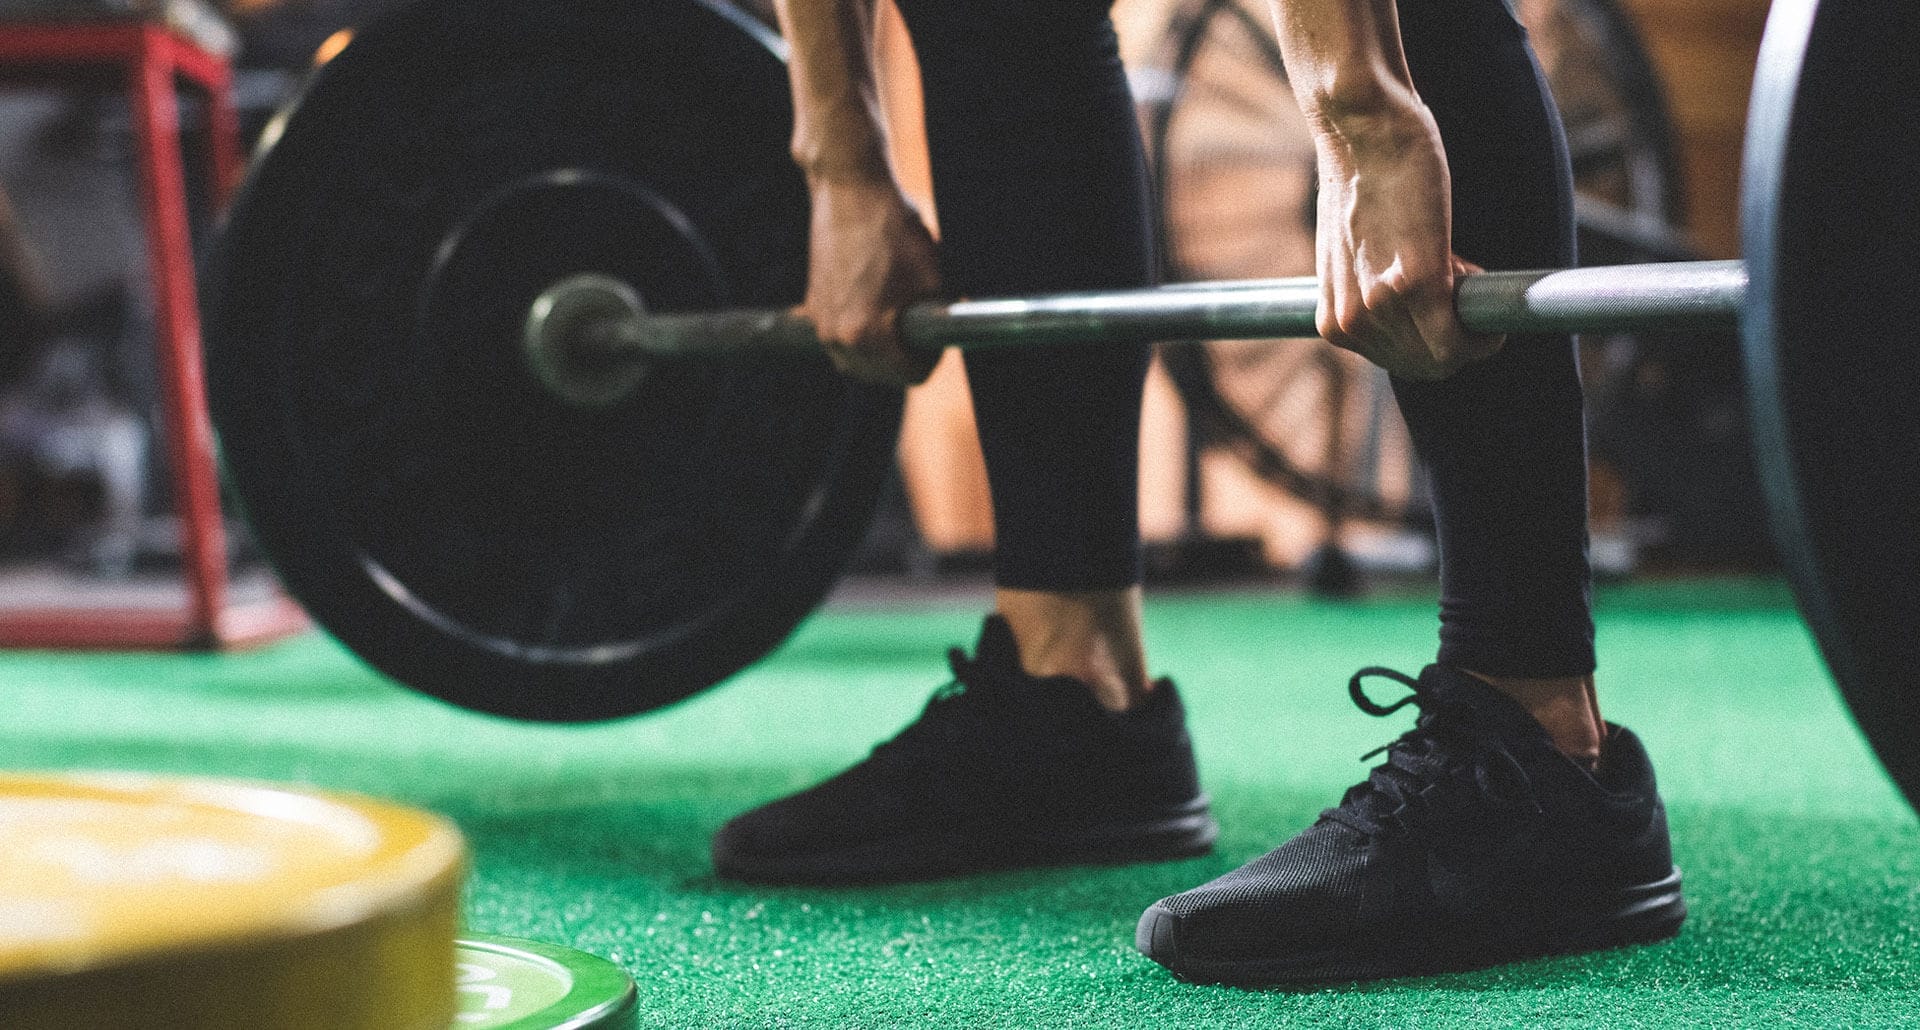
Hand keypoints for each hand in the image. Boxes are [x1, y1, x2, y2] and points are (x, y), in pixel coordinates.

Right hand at [800, 174, 941, 386]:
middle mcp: (837, 337)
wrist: (850, 191)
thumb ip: (939, 318)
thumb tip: (945, 338)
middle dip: (904, 361)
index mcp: (867, 335)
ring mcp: (821, 324)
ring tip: (900, 327)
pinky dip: (859, 337)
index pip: (910, 376)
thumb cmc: (894, 230)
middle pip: (879, 377)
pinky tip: (876, 312)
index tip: (937, 341)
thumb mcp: (934, 277)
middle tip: (922, 334)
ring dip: (880, 355)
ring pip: (856, 364)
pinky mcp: (813, 308)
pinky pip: (839, 342)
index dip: (932, 360)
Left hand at [1310, 105, 1502, 380]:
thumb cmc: (1361, 181)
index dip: (1434, 340)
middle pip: (1428, 368)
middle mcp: (1352, 325)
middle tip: (1462, 282)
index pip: (1401, 364)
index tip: (1447, 305)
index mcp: (1334, 322)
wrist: (1360, 130)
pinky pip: (1463, 338)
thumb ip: (1370, 294)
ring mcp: (1382, 308)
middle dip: (1458, 336)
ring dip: (1468, 317)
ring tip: (1454, 261)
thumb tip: (1405, 311)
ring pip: (1449, 356)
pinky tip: (1474, 272)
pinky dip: (1484, 324)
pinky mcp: (1417, 283)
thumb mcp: (1351, 257)